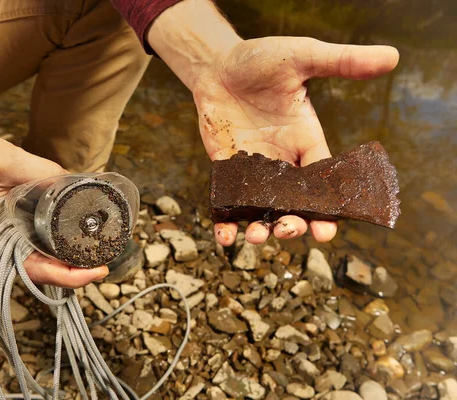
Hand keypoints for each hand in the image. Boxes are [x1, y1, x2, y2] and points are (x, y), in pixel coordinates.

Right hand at [0, 113, 108, 286]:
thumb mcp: (5, 160)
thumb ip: (42, 172)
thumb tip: (75, 184)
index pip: (37, 271)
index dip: (71, 276)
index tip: (98, 271)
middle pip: (44, 270)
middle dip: (77, 270)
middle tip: (108, 258)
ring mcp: (2, 238)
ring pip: (41, 258)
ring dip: (69, 258)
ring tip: (99, 249)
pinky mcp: (7, 226)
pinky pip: (35, 241)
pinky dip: (57, 242)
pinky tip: (77, 233)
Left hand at [192, 37, 398, 245]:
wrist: (218, 65)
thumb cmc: (261, 60)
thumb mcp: (302, 57)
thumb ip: (342, 61)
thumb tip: (392, 55)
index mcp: (307, 141)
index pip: (323, 182)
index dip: (328, 208)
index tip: (328, 231)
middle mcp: (283, 162)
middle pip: (295, 204)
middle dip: (296, 224)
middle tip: (290, 230)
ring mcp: (253, 169)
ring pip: (262, 209)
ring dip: (262, 228)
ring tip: (257, 235)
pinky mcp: (226, 171)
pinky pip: (227, 203)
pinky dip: (226, 223)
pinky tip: (226, 237)